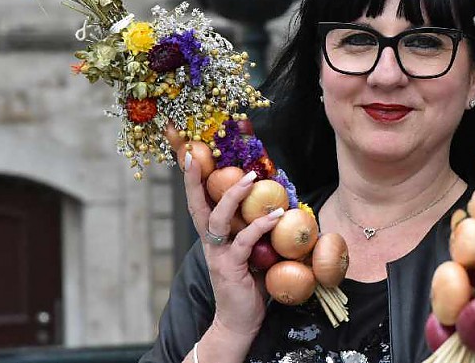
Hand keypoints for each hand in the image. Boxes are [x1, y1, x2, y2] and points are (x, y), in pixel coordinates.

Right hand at [183, 152, 282, 340]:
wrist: (241, 321)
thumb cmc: (251, 284)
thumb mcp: (255, 251)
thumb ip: (260, 230)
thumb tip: (283, 204)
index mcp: (214, 235)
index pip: (201, 202)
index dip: (193, 179)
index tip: (191, 154)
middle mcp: (211, 242)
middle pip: (197, 205)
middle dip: (194, 179)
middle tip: (198, 155)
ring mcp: (217, 254)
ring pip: (218, 218)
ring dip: (233, 195)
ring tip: (252, 178)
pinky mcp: (229, 267)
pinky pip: (243, 240)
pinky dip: (260, 225)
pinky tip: (276, 215)